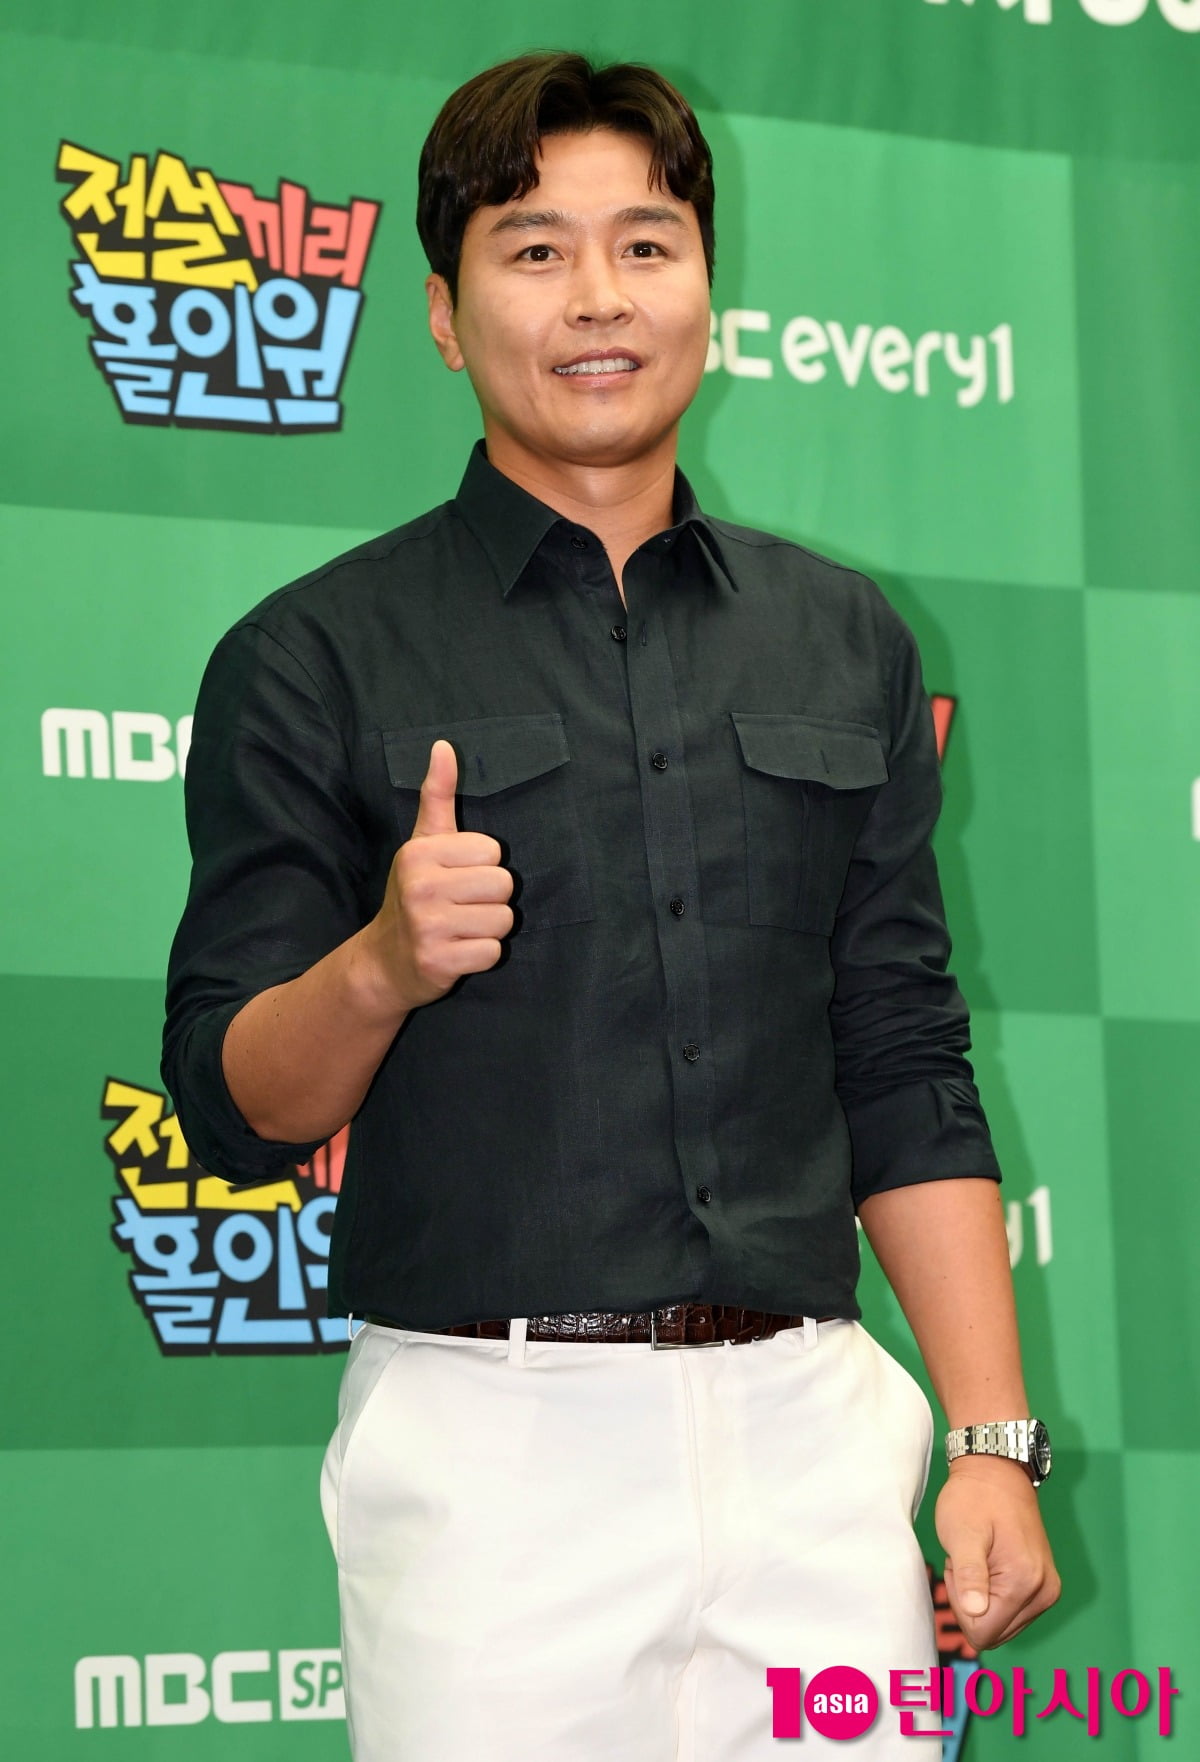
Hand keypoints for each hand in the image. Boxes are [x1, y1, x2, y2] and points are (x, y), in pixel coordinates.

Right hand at [361, 739, 513, 1011]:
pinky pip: (493, 953)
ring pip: (503, 920)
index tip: (457, 877)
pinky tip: (459, 950)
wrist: (384, 960)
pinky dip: (483, 955)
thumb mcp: (422, 843)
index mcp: (419, 853)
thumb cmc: (414, 893)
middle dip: (491, 899)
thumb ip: (436, 795)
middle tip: (462, 906)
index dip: (483, 866)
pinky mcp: (438, 963)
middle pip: (504, 885)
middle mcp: (421, 888)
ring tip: (461, 928)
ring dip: (489, 928)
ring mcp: (427, 928)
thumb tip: (444, 745)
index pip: (494, 851)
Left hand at [935, 1456, 1060, 1649]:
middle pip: (994, 1632)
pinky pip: (1012, 1613)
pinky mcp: (1046, 1586)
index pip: (983, 1632)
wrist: (998, 1472)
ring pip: (1002, 1625)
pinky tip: (989, 1564)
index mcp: (1024, 1582)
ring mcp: (1048, 1590)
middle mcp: (1044, 1592)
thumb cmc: (974, 1499)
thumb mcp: (962, 1533)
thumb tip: (975, 1614)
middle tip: (968, 1562)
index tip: (960, 1567)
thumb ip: (969, 1576)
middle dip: (972, 1604)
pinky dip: (995, 1595)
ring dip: (982, 1599)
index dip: (962, 1604)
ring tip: (978, 1560)